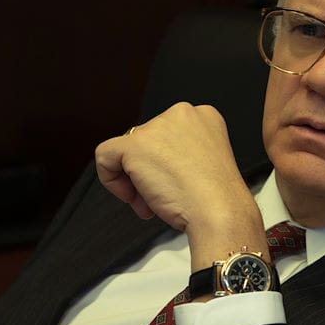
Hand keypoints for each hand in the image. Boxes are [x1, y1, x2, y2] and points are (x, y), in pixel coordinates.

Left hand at [94, 103, 266, 269]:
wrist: (218, 211)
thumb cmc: (216, 199)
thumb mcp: (203, 166)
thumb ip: (178, 156)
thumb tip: (150, 165)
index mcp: (203, 117)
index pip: (167, 137)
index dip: (167, 166)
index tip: (176, 185)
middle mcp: (181, 113)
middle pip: (147, 143)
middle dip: (151, 174)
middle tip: (163, 198)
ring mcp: (157, 126)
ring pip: (128, 151)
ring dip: (137, 181)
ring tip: (153, 202)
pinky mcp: (135, 144)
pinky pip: (105, 156)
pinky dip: (111, 180)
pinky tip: (132, 197)